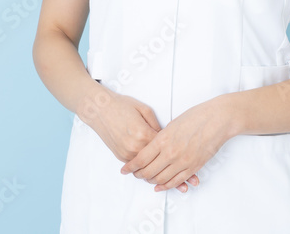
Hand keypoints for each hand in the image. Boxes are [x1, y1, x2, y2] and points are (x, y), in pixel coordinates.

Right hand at [80, 85, 198, 192]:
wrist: (99, 108)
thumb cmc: (121, 105)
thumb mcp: (144, 110)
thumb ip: (158, 126)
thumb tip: (168, 137)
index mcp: (144, 134)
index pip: (165, 150)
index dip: (179, 158)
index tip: (190, 165)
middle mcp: (135, 147)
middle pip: (158, 166)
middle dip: (174, 176)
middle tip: (188, 183)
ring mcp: (127, 153)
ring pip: (148, 171)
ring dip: (163, 179)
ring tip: (178, 185)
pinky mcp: (121, 156)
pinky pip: (138, 168)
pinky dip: (149, 173)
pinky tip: (159, 178)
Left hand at [119, 98, 230, 191]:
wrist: (217, 120)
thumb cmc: (196, 117)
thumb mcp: (171, 124)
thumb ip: (160, 137)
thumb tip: (152, 146)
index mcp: (163, 139)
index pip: (141, 158)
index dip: (130, 166)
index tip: (124, 169)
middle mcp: (171, 153)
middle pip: (148, 171)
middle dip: (138, 175)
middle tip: (134, 174)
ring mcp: (182, 162)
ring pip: (161, 179)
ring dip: (151, 181)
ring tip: (146, 179)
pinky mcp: (193, 167)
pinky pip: (176, 181)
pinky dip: (166, 186)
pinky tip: (159, 186)